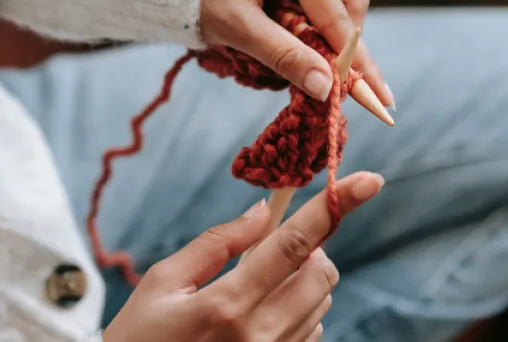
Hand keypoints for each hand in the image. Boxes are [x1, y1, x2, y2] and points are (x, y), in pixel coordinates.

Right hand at [103, 171, 383, 341]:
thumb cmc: (139, 338)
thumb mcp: (162, 282)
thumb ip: (217, 242)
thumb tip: (262, 211)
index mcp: (227, 304)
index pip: (293, 244)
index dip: (333, 207)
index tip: (368, 181)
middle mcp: (259, 336)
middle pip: (322, 274)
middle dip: (309, 250)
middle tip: (273, 250)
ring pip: (321, 302)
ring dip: (303, 280)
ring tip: (257, 287)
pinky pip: (312, 331)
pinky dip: (299, 311)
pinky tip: (261, 316)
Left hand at [203, 0, 393, 105]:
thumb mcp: (236, 26)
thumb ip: (283, 55)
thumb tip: (326, 88)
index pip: (333, 8)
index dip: (352, 55)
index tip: (373, 92)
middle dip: (348, 44)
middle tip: (353, 86)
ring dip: (333, 31)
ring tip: (322, 64)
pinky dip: (317, 17)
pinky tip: (307, 39)